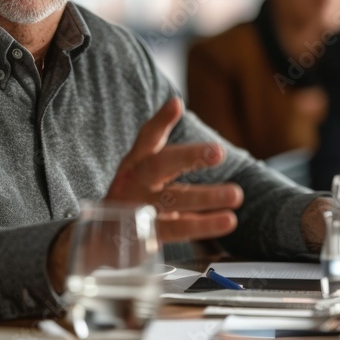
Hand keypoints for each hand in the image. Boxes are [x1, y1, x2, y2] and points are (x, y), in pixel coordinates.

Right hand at [104, 97, 243, 242]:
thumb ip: (158, 133)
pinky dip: (202, 225)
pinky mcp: (147, 236)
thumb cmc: (133, 192)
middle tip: (219, 151)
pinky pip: (178, 229)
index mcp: (136, 162)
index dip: (160, 120)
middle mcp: (135, 182)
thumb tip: (176, 101)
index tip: (176, 105)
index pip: (146, 137)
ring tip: (236, 194)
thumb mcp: (142, 163)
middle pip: (160, 165)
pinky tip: (225, 221)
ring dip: (205, 197)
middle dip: (189, 157)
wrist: (104, 238)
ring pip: (173, 200)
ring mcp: (139, 209)